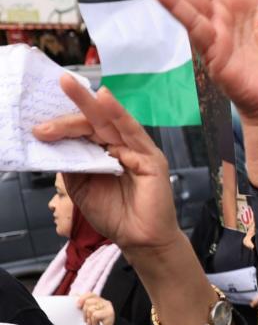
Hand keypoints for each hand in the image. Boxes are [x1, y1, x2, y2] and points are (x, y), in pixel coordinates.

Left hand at [33, 76, 180, 257]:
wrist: (138, 239)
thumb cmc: (114, 215)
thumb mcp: (80, 185)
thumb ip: (71, 162)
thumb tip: (53, 141)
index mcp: (103, 153)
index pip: (83, 131)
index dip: (62, 125)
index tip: (39, 128)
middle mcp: (120, 148)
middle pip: (95, 121)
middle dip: (75, 102)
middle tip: (59, 84)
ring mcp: (137, 151)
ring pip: (111, 122)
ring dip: (92, 102)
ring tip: (71, 85)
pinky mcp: (151, 158)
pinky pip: (133, 133)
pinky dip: (119, 116)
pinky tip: (105, 101)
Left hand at [77, 292, 115, 324]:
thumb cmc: (95, 324)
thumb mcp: (87, 313)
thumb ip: (83, 304)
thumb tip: (74, 296)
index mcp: (99, 300)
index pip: (90, 294)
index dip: (82, 299)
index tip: (78, 306)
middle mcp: (104, 302)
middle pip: (88, 302)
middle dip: (84, 312)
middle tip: (87, 320)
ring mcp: (107, 307)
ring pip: (91, 309)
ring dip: (89, 319)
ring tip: (91, 323)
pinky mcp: (109, 313)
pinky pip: (95, 315)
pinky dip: (93, 321)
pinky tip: (96, 324)